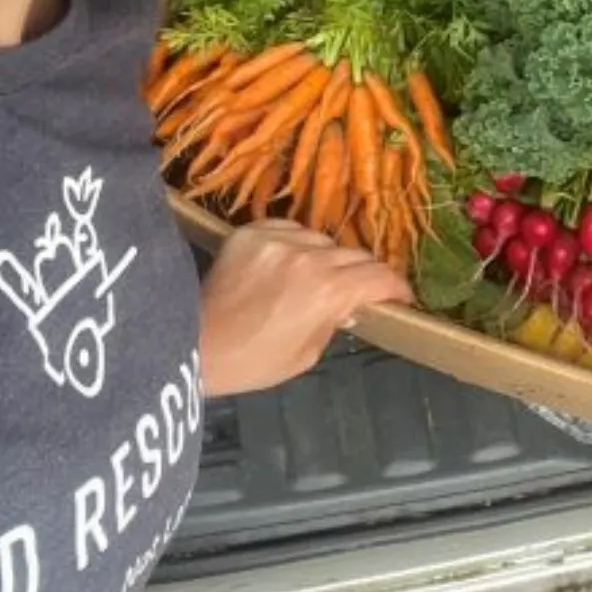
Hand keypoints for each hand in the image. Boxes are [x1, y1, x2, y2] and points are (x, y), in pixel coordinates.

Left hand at [197, 221, 411, 397]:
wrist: (190, 344)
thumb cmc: (252, 362)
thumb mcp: (307, 355)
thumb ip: (334, 322)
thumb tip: (349, 305)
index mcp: (328, 292)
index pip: (379, 277)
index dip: (396, 288)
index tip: (400, 297)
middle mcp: (309, 257)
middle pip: (356, 255)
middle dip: (365, 274)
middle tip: (361, 290)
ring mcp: (277, 240)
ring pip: (323, 240)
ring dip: (328, 258)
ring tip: (315, 277)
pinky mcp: (251, 232)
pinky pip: (289, 229)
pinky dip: (295, 245)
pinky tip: (287, 263)